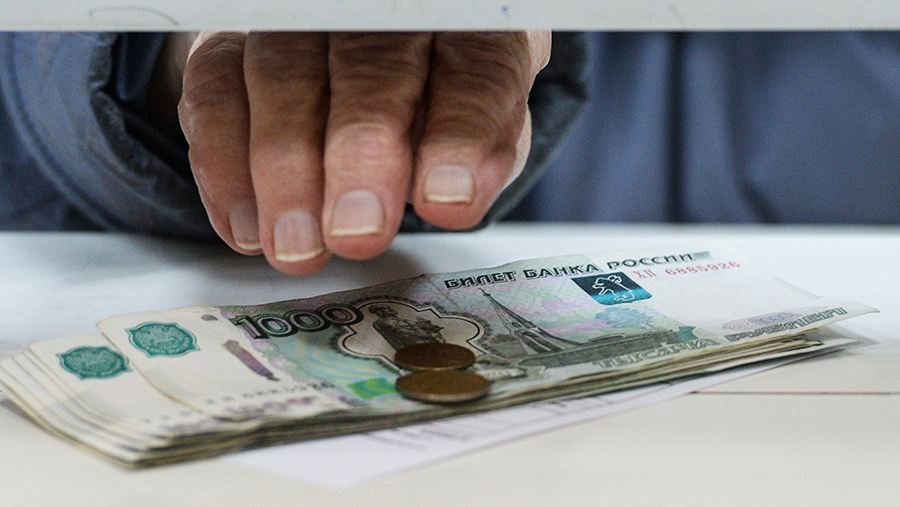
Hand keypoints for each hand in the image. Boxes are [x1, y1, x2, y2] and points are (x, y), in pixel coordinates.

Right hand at [173, 31, 549, 274]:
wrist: (363, 88)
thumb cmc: (433, 111)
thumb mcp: (480, 135)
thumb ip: (478, 156)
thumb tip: (455, 195)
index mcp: (461, 29)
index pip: (470, 69)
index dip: (458, 135)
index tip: (447, 200)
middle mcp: (377, 14)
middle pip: (369, 67)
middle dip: (360, 156)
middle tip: (357, 232)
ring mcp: (297, 23)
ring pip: (282, 74)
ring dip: (285, 170)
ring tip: (298, 245)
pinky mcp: (231, 44)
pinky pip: (214, 92)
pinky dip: (224, 165)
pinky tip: (248, 226)